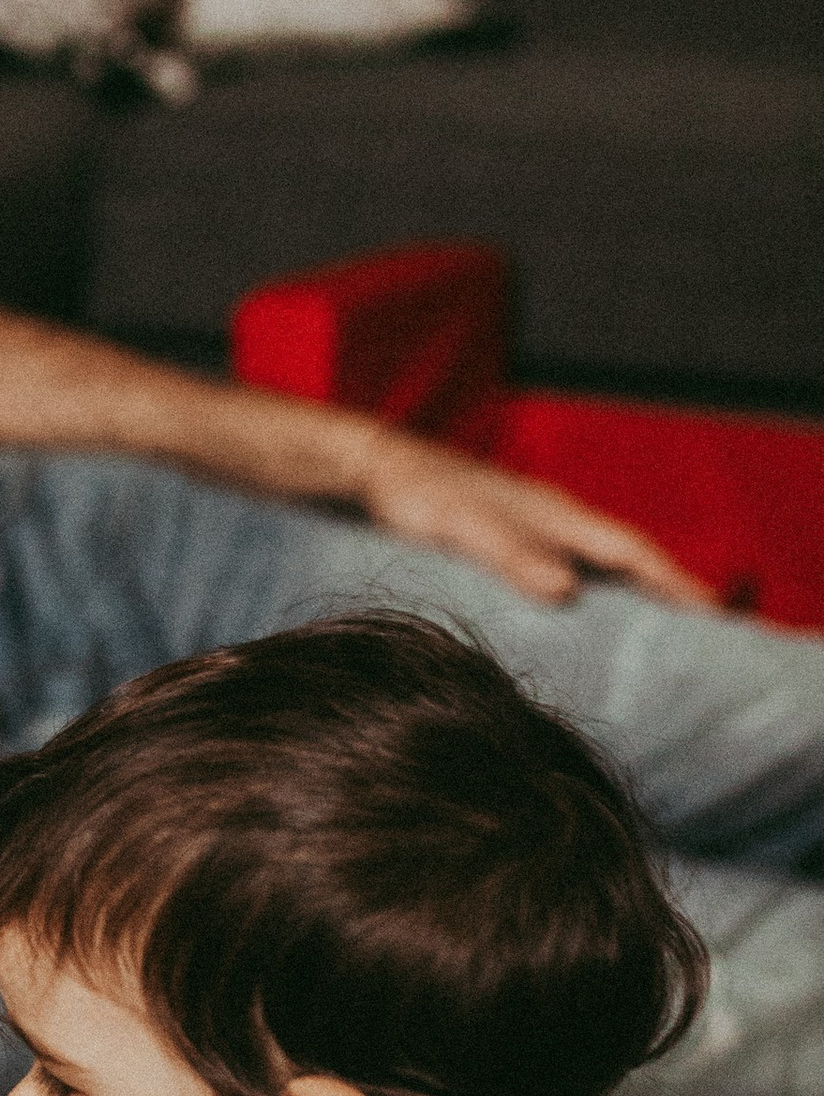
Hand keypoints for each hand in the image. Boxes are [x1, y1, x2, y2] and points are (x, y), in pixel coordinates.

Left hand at [354, 428, 713, 609]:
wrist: (379, 467)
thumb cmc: (418, 495)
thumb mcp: (461, 526)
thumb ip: (510, 555)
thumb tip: (566, 591)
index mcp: (556, 514)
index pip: (632, 552)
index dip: (674, 582)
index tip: (716, 613)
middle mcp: (555, 517)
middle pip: (628, 555)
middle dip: (669, 587)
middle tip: (711, 628)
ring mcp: (535, 524)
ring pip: (600, 560)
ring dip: (635, 589)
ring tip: (662, 628)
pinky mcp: (511, 534)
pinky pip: (571, 565)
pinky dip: (594, 587)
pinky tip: (586, 611)